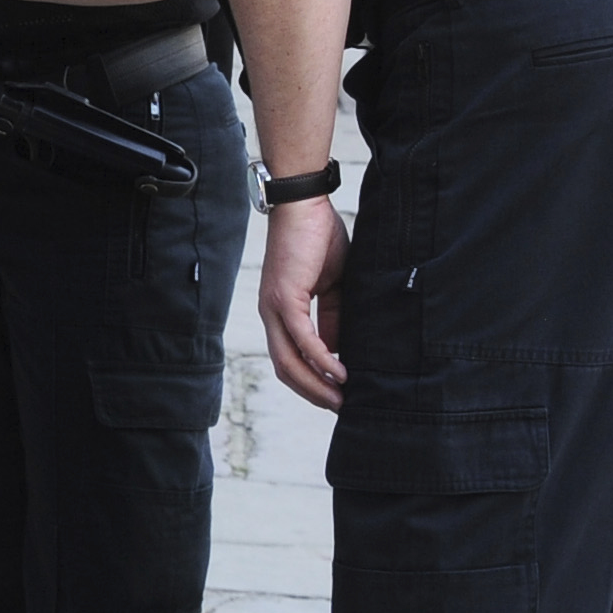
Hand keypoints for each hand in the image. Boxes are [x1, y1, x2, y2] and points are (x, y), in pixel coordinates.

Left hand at [258, 197, 348, 408]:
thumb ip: (332, 317)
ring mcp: (274, 308)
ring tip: (340, 399)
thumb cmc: (319, 238)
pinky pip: (301, 339)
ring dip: (314, 384)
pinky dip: (319, 359)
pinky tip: (338, 372)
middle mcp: (272, 314)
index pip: (291, 358)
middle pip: (286, 368)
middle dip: (312, 393)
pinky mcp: (284, 298)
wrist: (305, 204)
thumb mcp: (332, 285)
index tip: (336, 397)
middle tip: (339, 408)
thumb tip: (337, 351)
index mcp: (281, 312)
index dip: (311, 381)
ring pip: (289, 360)